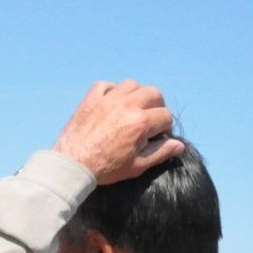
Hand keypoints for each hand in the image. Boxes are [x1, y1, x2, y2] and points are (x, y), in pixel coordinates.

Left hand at [50, 79, 183, 184]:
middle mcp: (127, 105)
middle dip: (157, 106)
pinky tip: (112, 103)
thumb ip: (160, 152)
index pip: (165, 116)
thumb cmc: (105, 168)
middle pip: (154, 93)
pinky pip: (105, 85)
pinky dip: (111, 90)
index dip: (164, 128)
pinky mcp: (90, 99)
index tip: (157, 136)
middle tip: (149, 119)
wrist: (72, 165)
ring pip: (132, 84)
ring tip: (133, 108)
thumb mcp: (137, 166)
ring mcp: (108, 99)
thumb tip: (179, 145)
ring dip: (136, 94)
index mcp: (140, 122)